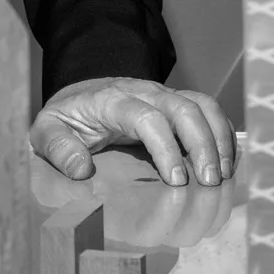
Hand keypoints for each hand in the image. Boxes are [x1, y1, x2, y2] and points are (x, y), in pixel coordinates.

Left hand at [30, 77, 234, 188]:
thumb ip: (57, 148)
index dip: (166, 148)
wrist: (79, 93)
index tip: (177, 181)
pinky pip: (209, 110)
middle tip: (210, 182)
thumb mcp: (46, 131)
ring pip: (203, 105)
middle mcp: (144, 92)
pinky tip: (227, 161)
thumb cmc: (67, 117)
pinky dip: (224, 133)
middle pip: (184, 108)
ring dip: (219, 138)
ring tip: (224, 175)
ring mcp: (164, 95)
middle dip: (203, 145)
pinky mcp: (177, 103)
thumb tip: (81, 170)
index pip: (147, 117)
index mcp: (112, 100)